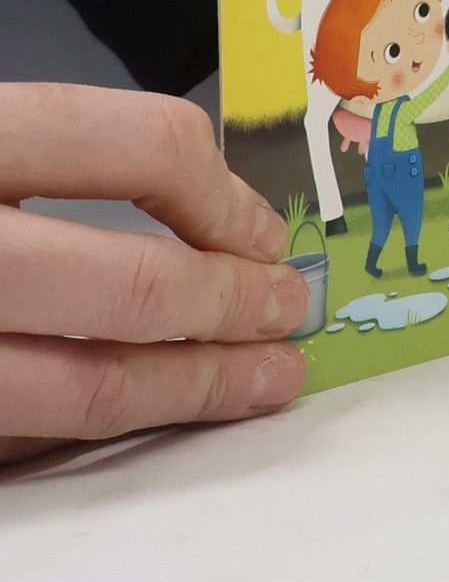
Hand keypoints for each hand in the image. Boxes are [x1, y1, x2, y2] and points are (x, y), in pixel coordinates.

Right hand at [0, 85, 309, 465]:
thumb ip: (66, 162)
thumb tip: (215, 221)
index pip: (143, 147)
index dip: (224, 196)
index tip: (263, 233)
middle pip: (132, 284)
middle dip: (234, 306)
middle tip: (289, 312)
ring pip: (82, 389)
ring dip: (194, 389)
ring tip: (262, 380)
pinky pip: (25, 434)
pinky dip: (99, 426)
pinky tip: (152, 412)